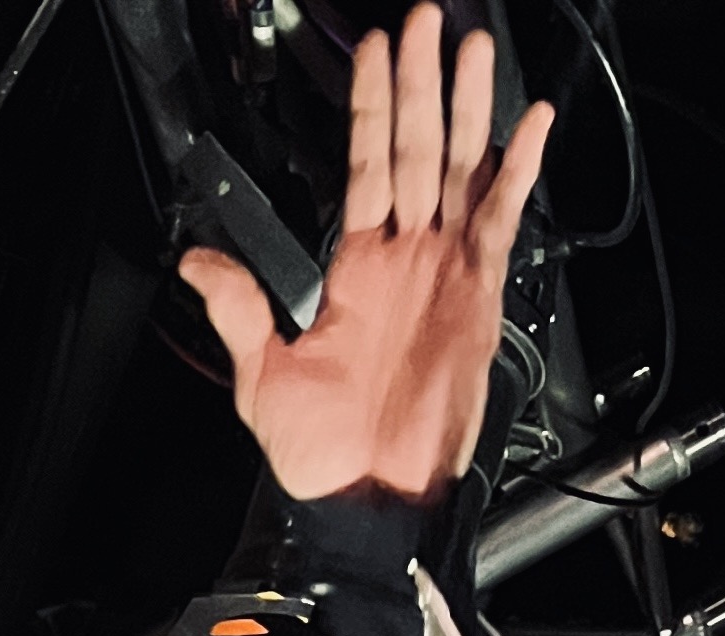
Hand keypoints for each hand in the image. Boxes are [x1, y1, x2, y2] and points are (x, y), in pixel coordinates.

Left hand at [180, 5, 551, 502]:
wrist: (365, 499)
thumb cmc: (319, 452)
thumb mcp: (261, 373)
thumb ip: (238, 308)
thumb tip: (196, 262)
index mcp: (353, 267)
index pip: (363, 164)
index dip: (368, 107)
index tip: (371, 51)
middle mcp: (403, 258)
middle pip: (416, 147)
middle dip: (420, 83)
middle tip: (427, 18)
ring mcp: (444, 270)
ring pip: (461, 168)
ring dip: (467, 109)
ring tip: (473, 48)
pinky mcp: (479, 294)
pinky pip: (502, 219)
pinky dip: (517, 171)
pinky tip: (527, 124)